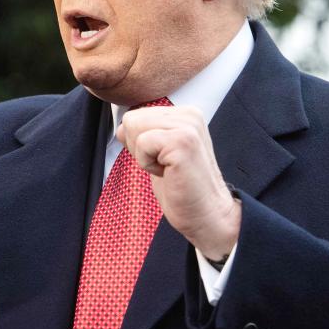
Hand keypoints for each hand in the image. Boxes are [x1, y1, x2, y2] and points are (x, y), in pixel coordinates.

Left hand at [117, 106, 240, 259]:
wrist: (207, 214)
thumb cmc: (183, 189)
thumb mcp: (159, 156)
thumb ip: (143, 136)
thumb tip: (120, 129)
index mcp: (185, 114)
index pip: (137, 114)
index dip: (139, 143)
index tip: (164, 161)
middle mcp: (189, 115)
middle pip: (132, 119)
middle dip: (139, 148)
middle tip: (166, 167)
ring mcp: (188, 126)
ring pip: (134, 128)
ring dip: (144, 156)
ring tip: (168, 169)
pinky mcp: (183, 141)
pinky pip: (142, 144)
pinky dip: (147, 164)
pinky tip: (168, 173)